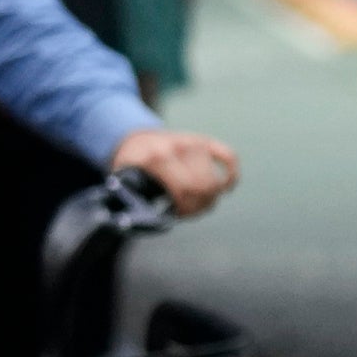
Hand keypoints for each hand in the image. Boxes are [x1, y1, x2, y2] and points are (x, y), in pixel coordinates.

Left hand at [107, 129, 240, 213]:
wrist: (131, 136)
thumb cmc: (130, 165)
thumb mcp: (124, 179)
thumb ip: (137, 197)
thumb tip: (155, 220)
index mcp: (155, 158)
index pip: (184, 190)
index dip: (186, 208)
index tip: (178, 213)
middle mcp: (176, 148)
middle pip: (204, 186)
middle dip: (199, 205)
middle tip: (190, 211)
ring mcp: (192, 143)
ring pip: (215, 180)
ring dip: (210, 197)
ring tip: (199, 203)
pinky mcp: (203, 141)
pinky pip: (228, 156)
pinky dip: (231, 174)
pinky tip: (227, 187)